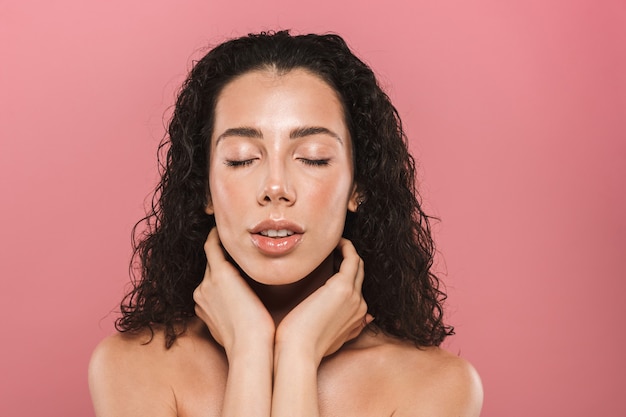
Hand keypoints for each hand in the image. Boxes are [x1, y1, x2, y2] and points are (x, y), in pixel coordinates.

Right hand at [193, 228, 274, 354]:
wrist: (250, 348)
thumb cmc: (254, 344)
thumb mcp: (240, 330)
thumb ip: (239, 317)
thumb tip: (251, 314)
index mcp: (205, 307)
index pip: (213, 281)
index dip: (224, 270)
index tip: (238, 262)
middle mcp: (201, 293)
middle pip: (211, 266)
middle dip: (221, 255)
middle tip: (238, 240)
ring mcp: (207, 283)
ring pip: (212, 256)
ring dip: (220, 243)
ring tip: (233, 231)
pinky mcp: (219, 274)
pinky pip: (213, 246)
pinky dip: (217, 235)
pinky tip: (225, 227)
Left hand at [275, 238, 372, 363]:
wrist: (298, 352)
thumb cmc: (303, 347)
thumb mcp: (329, 339)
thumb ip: (343, 328)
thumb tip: (359, 318)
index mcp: (357, 318)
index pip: (357, 288)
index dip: (345, 273)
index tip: (330, 262)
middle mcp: (361, 306)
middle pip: (359, 274)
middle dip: (348, 259)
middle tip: (331, 248)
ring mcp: (355, 296)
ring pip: (357, 264)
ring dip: (347, 250)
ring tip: (331, 242)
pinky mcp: (344, 287)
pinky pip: (352, 258)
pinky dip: (346, 247)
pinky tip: (334, 242)